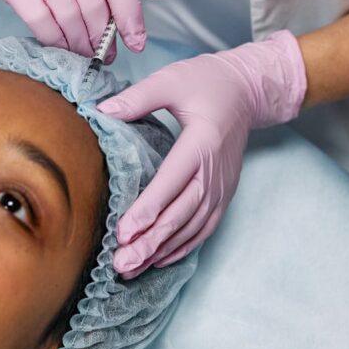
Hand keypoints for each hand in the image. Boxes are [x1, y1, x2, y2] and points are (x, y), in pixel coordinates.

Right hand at [0, 0, 167, 61]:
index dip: (131, 19)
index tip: (136, 42)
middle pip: (96, 10)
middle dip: (104, 39)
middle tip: (106, 55)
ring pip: (72, 22)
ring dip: (81, 46)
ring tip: (85, 54)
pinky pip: (44, 25)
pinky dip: (56, 42)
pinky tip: (61, 47)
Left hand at [97, 30, 306, 278]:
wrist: (248, 90)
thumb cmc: (207, 82)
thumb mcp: (171, 80)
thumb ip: (138, 98)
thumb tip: (101, 110)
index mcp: (201, 143)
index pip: (171, 183)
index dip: (147, 210)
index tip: (123, 233)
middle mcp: (214, 171)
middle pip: (180, 215)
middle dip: (150, 242)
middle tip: (121, 264)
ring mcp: (221, 186)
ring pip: (191, 228)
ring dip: (162, 251)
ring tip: (132, 269)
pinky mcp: (223, 193)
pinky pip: (203, 228)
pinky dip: (182, 247)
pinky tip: (159, 260)